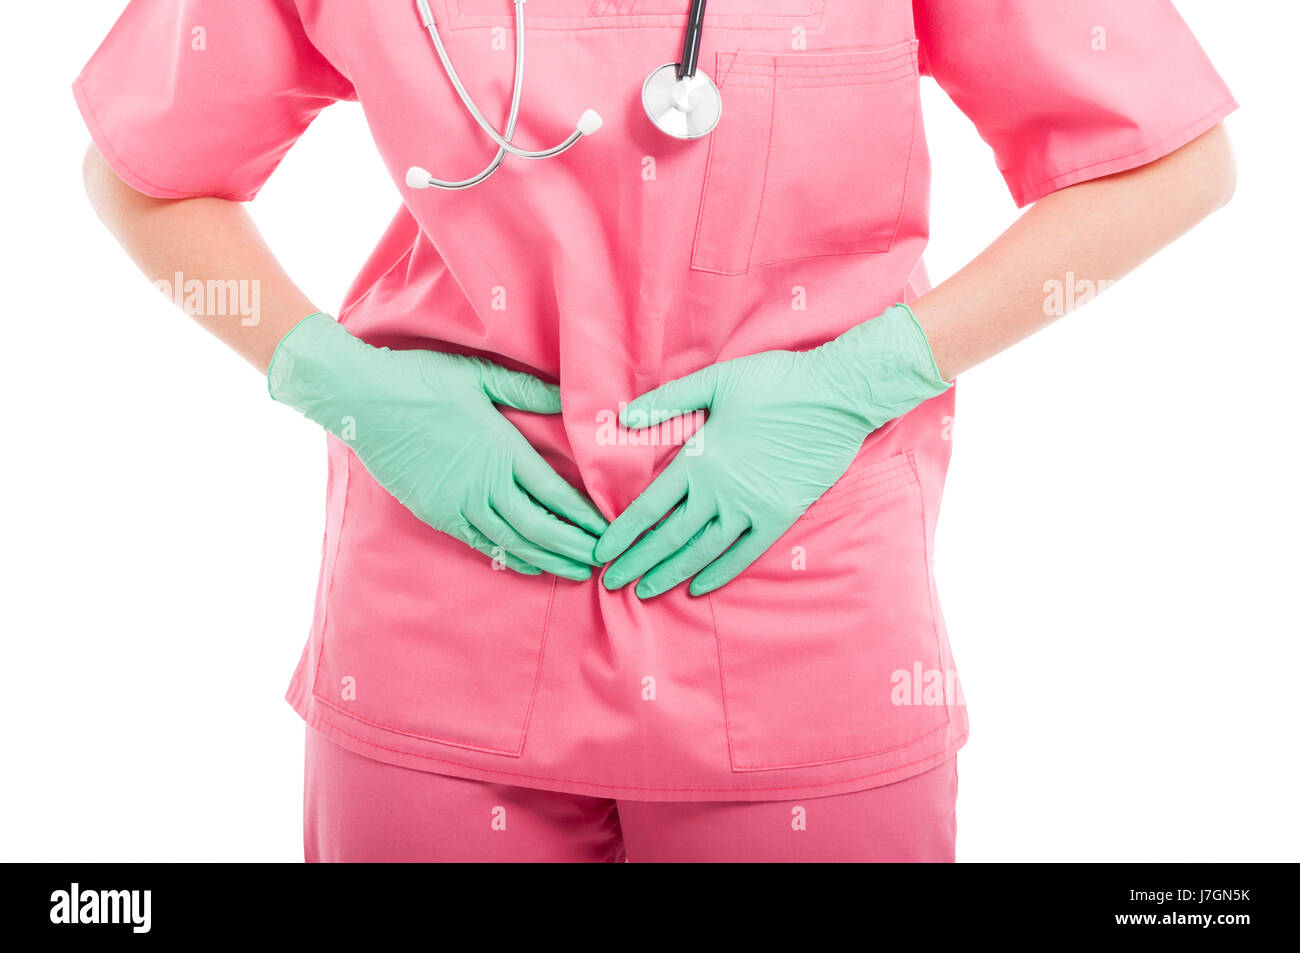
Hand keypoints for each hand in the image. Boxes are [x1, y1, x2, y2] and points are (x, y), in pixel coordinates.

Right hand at [269, 313, 606, 579]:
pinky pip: (480, 544)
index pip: (554, 493)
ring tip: (576, 572)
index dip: (583, 517)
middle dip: (573, 547)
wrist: (363, 400)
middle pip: (539, 526)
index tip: (607, 530)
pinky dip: (509, 557)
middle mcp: (484, 483)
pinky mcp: (437, 513)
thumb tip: (566, 396)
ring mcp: (459, 503)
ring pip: (513, 541)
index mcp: (502, 450)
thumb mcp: (479, 376)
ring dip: (547, 559)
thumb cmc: (421, 380)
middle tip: (602, 562)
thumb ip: (526, 390)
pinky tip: (529, 565)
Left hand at [595, 304, 947, 596]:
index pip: (649, 507)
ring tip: (645, 591)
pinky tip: (699, 588)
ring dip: (670, 573)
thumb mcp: (716, 381)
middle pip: (669, 537)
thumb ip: (669, 401)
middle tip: (611, 582)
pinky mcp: (780, 515)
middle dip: (637, 562)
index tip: (601, 553)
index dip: (622, 534)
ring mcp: (751, 507)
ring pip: (701, 551)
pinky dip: (720, 573)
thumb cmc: (776, 381)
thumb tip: (626, 417)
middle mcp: (720, 491)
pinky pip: (745, 554)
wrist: (837, 395)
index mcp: (700, 460)